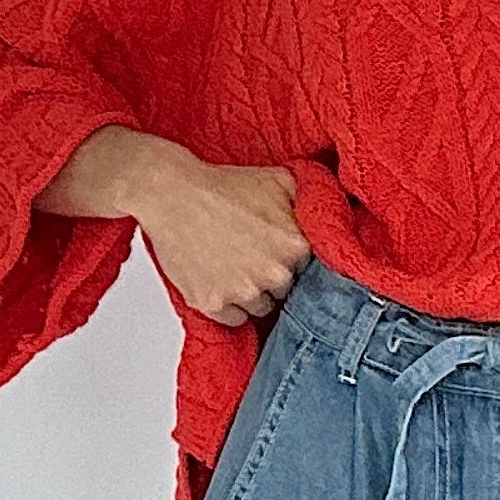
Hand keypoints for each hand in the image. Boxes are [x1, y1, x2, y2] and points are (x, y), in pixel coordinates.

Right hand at [36, 130, 312, 325]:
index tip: (272, 248)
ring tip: (232, 264)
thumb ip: (310, 200)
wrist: (171, 194)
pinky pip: (234, 320)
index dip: (288, 257)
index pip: (307, 268)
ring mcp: (243, 293)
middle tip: (249, 253)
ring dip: (250, 293)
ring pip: (261, 307)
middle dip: (271, 276)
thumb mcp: (278, 180)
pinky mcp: (214, 305)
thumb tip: (328, 212)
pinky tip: (219, 279)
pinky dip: (228, 306)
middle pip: (286, 290)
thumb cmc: (220, 187)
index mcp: (296, 246)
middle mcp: (275, 274)